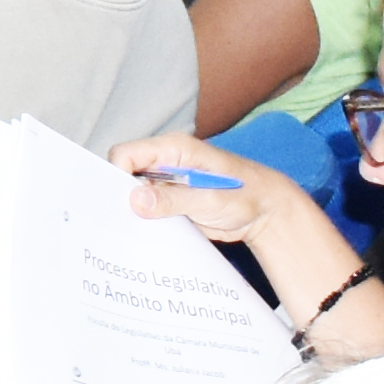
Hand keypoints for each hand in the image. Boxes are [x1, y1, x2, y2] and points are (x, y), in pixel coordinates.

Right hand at [116, 130, 336, 284]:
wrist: (267, 211)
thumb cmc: (246, 195)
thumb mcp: (210, 199)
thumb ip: (172, 198)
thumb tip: (135, 199)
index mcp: (173, 148)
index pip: (126, 154)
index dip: (116, 176)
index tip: (120, 202)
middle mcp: (165, 161)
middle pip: (125, 173)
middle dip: (122, 196)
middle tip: (125, 221)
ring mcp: (166, 181)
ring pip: (133, 193)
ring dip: (134, 211)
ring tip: (137, 231)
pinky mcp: (170, 200)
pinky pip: (147, 208)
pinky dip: (145, 221)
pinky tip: (149, 234)